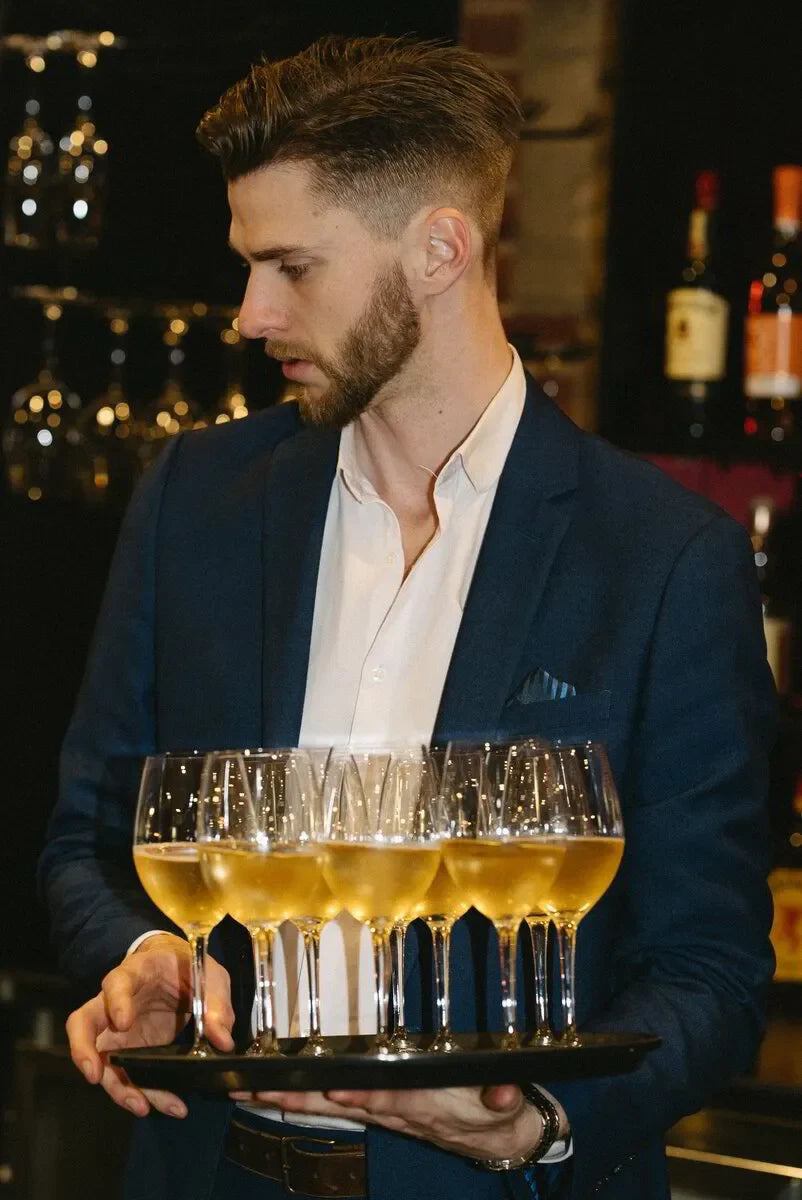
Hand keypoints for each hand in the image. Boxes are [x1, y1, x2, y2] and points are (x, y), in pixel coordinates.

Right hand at [66, 933, 233, 1118]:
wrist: (179, 972)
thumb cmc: (187, 968)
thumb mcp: (210, 976)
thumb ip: (216, 1003)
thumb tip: (222, 1040)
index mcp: (136, 973)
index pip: (116, 983)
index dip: (116, 1002)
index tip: (123, 1022)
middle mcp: (114, 1003)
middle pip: (82, 1023)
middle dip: (83, 1051)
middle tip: (95, 1075)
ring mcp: (117, 1031)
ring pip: (103, 1061)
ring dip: (120, 1087)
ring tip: (143, 1106)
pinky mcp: (128, 1051)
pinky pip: (126, 1075)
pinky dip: (143, 1093)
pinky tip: (169, 1105)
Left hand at [228, 1083, 554, 1161]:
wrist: (501, 1136)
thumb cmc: (498, 1111)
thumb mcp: (508, 1104)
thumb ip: (504, 1095)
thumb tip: (504, 1093)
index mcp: (428, 1106)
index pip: (392, 1100)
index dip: (366, 1098)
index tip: (337, 1093)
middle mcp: (400, 1112)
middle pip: (345, 1104)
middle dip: (305, 1099)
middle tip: (266, 1091)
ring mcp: (388, 1113)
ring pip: (334, 1104)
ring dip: (296, 1098)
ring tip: (258, 1090)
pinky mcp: (383, 1110)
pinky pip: (340, 1103)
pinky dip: (309, 1097)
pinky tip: (282, 1093)